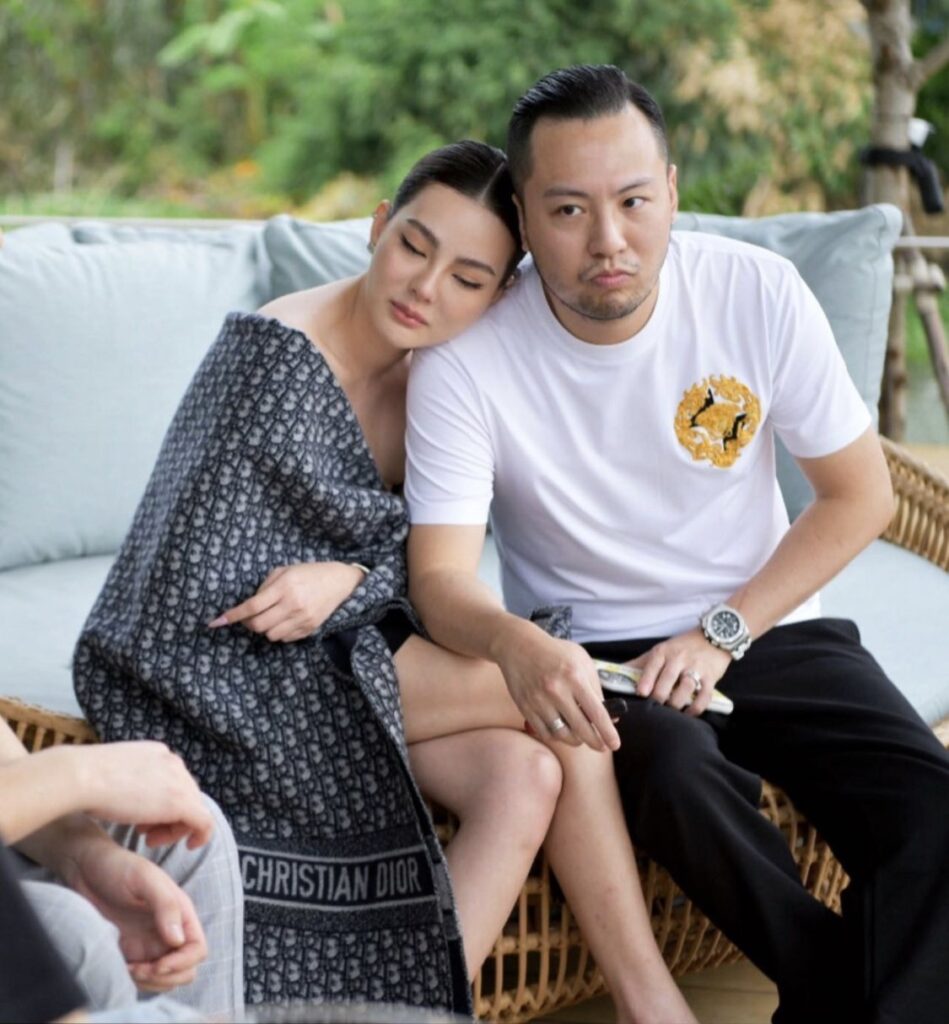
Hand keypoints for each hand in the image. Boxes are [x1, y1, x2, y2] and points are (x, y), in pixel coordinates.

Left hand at [61, 838, 206, 991]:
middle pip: (186, 970)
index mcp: (180, 913)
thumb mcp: (144, 879)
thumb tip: (178, 940)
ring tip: (129, 969)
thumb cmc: (117, 867)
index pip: (198, 949)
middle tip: (140, 969)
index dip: (182, 963)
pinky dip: (136, 983)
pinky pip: (143, 979)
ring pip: (166, 979)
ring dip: (151, 983)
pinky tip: (121, 968)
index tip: (157, 965)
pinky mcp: (131, 953)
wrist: (85, 869)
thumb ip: (165, 905)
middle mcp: (169, 931)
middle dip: (167, 977)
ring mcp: (150, 944)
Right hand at [78, 742, 213, 848]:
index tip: (142, 822)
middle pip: (185, 795)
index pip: (172, 782)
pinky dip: (200, 835)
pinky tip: (189, 846)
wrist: (82, 776)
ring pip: (193, 808)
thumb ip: (130, 780)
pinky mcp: (182, 802)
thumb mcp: (114, 774)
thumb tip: (128, 795)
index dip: (161, 806)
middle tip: (146, 835)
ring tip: (150, 840)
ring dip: (174, 828)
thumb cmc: (85, 779)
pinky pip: (204, 822)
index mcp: (158, 753)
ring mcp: (179, 780)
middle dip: (168, 818)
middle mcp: (173, 762)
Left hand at [209, 562, 365, 641]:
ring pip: (270, 635)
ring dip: (264, 629)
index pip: (252, 606)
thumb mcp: (285, 571)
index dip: (233, 615)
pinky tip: (284, 621)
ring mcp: (302, 619)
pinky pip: (284, 639)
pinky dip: (278, 632)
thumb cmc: (309, 573)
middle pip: (258, 625)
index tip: (217, 622)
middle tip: (249, 617)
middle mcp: (293, 604)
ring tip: (270, 617)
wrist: (340, 583)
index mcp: (285, 586)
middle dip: (248, 624)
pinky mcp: (309, 629)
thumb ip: (265, 587)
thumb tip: (249, 606)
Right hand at [496, 623, 619, 751]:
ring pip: (563, 735)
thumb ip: (595, 687)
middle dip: (596, 742)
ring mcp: (539, 701)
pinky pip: (545, 733)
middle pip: (581, 729)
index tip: (615, 744)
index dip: (608, 733)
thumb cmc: (555, 652)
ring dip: (576, 740)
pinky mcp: (525, 707)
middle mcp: (557, 690)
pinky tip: (562, 731)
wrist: (519, 645)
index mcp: (575, 677)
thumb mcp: (581, 660)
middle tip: (601, 746)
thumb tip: (609, 716)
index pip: (597, 713)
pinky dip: (557, 736)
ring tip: (580, 736)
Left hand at [627, 627, 731, 715]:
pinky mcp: (711, 678)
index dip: (647, 680)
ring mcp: (696, 668)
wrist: (713, 637)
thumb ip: (640, 664)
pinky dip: (696, 708)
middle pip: (668, 678)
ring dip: (677, 702)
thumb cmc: (681, 647)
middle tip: (654, 708)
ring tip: (670, 712)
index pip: (653, 665)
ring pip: (686, 687)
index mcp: (664, 652)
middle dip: (660, 695)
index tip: (641, 693)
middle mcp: (679, 658)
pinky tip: (688, 714)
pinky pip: (704, 696)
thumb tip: (614, 674)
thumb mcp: (660, 650)